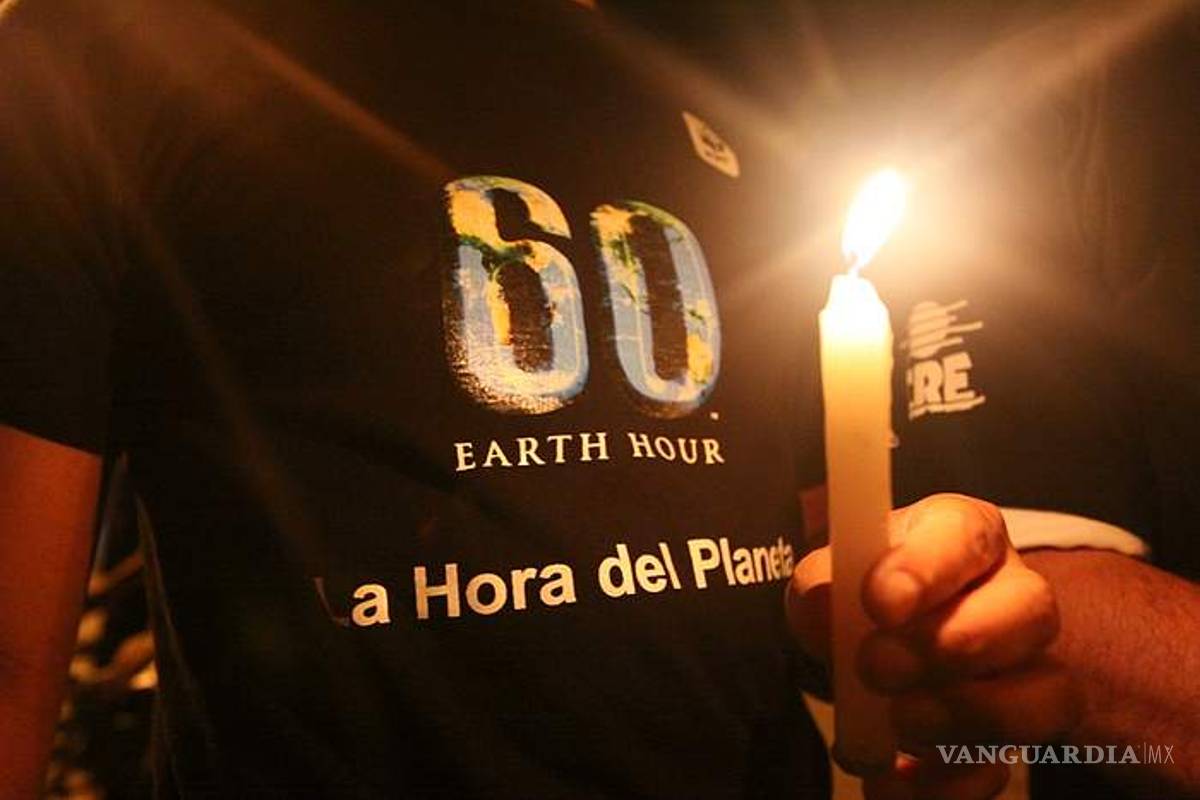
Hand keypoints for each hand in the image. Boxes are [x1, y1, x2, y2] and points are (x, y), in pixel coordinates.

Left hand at [787, 493, 1081, 798]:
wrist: (886, 644)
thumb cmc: (864, 594)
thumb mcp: (832, 578)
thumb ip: (822, 586)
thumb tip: (823, 610)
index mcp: (962, 536)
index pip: (966, 534)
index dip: (928, 568)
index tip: (880, 602)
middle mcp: (1011, 596)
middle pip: (1031, 611)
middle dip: (956, 645)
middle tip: (879, 666)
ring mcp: (1026, 671)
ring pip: (1048, 696)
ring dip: (969, 716)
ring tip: (899, 722)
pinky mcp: (1011, 740)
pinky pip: (1004, 769)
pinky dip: (946, 785)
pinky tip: (892, 780)